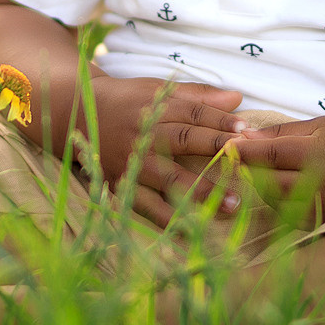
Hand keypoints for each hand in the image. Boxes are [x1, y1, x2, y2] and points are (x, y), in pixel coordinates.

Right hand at [73, 74, 252, 227]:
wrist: (76, 113)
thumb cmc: (127, 100)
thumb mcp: (158, 89)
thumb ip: (197, 95)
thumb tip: (237, 98)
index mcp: (153, 108)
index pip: (192, 114)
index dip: (220, 122)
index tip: (247, 132)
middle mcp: (142, 135)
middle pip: (183, 142)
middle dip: (216, 152)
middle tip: (248, 165)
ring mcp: (130, 163)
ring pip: (167, 179)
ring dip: (200, 193)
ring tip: (232, 206)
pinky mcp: (119, 186)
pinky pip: (145, 207)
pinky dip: (167, 222)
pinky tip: (192, 234)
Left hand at [223, 115, 324, 222]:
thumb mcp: (318, 125)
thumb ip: (280, 133)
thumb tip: (243, 136)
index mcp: (317, 154)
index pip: (271, 154)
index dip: (245, 150)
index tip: (226, 145)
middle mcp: (319, 184)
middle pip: (268, 181)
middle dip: (248, 170)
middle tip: (234, 160)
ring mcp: (322, 206)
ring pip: (275, 201)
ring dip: (259, 186)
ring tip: (253, 171)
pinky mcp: (324, 220)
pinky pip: (289, 214)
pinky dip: (276, 201)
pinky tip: (274, 187)